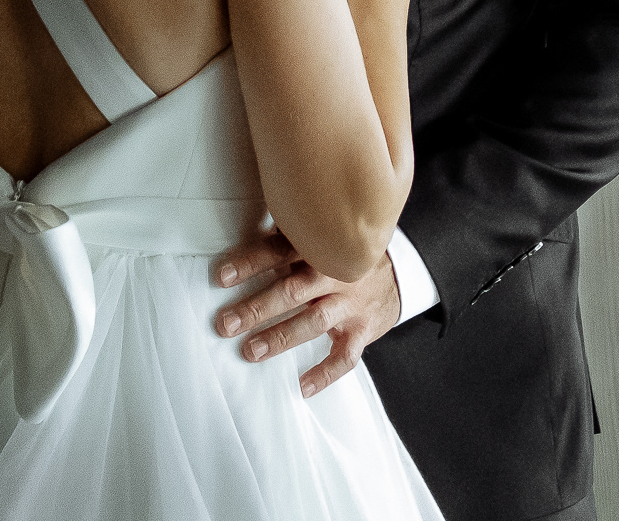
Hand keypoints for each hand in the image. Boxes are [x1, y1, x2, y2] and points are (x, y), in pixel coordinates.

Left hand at [212, 229, 403, 397]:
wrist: (397, 276)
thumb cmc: (342, 258)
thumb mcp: (320, 241)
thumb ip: (289, 239)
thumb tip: (240, 231)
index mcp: (320, 248)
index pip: (281, 251)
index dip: (251, 263)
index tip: (221, 278)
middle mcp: (337, 274)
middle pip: (294, 289)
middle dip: (258, 307)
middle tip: (226, 323)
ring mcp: (352, 304)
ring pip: (315, 321)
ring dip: (282, 336)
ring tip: (251, 350)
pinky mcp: (363, 330)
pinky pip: (346, 356)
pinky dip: (326, 373)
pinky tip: (303, 387)